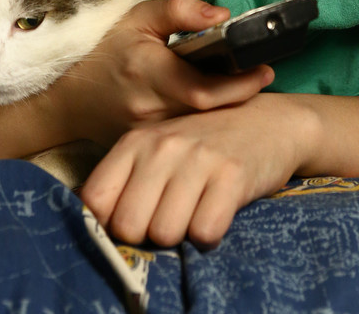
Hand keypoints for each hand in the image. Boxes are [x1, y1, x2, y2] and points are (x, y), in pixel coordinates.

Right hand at [59, 0, 273, 146]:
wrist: (71, 99)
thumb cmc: (109, 51)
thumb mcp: (139, 17)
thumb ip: (180, 9)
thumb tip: (223, 15)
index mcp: (149, 72)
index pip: (204, 90)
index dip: (241, 84)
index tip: (265, 70)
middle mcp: (150, 110)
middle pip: (210, 114)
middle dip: (242, 97)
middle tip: (262, 77)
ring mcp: (149, 136)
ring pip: (202, 131)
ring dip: (227, 113)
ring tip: (244, 90)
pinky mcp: (150, 152)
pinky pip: (188, 142)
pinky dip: (208, 128)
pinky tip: (219, 112)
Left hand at [80, 94, 312, 247]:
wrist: (269, 122)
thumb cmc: (204, 145)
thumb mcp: (158, 150)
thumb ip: (124, 180)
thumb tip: (88, 219)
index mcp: (136, 141)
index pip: (96, 199)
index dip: (108, 223)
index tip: (130, 222)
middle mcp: (163, 146)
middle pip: (128, 226)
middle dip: (146, 235)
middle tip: (169, 218)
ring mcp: (198, 158)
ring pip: (165, 233)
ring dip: (181, 237)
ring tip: (194, 212)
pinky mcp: (232, 175)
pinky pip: (204, 232)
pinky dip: (210, 235)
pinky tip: (217, 213)